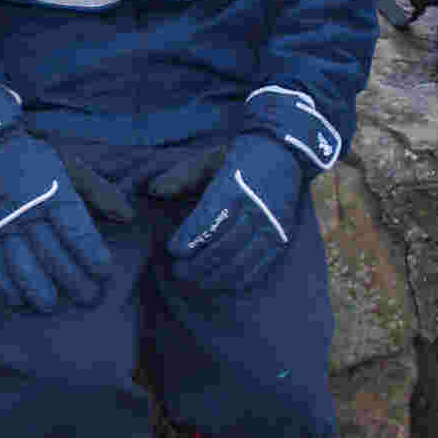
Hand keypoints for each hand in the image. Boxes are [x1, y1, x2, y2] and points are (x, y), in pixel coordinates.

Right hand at [0, 132, 127, 311]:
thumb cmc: (39, 162)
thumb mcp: (73, 167)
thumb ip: (101, 192)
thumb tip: (128, 216)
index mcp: (54, 193)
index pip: (75, 229)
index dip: (91, 254)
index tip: (104, 272)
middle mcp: (28, 211)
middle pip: (51, 253)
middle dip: (72, 280)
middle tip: (89, 297)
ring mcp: (4, 224)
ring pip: (20, 264)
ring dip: (36, 289)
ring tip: (51, 305)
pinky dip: (4, 286)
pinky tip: (19, 300)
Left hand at [149, 134, 302, 293]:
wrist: (285, 156)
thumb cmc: (239, 159)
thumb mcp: (210, 159)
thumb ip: (181, 176)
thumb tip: (152, 190)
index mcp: (235, 186)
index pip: (210, 219)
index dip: (190, 238)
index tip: (172, 249)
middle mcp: (256, 208)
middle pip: (224, 246)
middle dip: (198, 264)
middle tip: (179, 272)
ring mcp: (272, 226)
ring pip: (241, 261)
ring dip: (215, 276)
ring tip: (195, 281)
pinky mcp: (282, 238)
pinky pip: (260, 266)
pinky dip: (239, 280)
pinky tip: (221, 282)